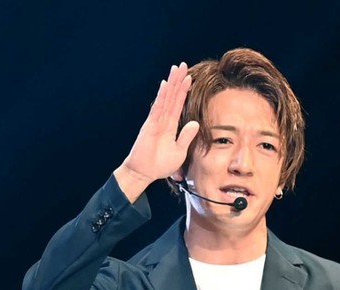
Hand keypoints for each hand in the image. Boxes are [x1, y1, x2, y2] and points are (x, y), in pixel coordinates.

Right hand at [114, 62, 199, 201]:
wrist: (144, 173)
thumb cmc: (160, 165)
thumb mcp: (179, 151)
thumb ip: (186, 137)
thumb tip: (195, 123)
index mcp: (170, 126)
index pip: (178, 104)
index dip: (183, 91)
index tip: (189, 77)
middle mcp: (162, 120)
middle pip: (171, 97)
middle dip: (177, 81)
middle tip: (182, 65)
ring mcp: (155, 121)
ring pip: (165, 99)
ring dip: (171, 84)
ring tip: (176, 69)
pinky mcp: (150, 126)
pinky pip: (158, 109)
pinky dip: (162, 97)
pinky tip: (165, 86)